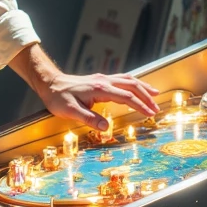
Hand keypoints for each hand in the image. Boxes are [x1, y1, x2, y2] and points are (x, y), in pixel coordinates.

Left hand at [9, 44, 159, 133]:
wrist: (50, 83)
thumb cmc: (58, 98)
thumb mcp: (70, 111)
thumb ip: (89, 118)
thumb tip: (106, 128)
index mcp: (100, 89)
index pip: (126, 97)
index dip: (140, 106)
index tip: (150, 114)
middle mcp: (104, 81)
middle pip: (132, 86)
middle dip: (146, 96)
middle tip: (156, 107)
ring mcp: (103, 79)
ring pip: (128, 80)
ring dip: (142, 87)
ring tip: (155, 93)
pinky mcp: (100, 80)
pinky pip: (122, 79)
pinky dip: (133, 83)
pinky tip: (137, 88)